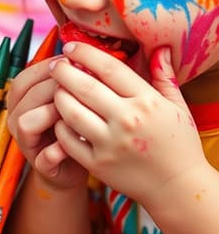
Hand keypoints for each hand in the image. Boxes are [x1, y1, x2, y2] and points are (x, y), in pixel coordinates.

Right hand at [7, 56, 87, 190]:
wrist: (76, 164)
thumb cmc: (74, 124)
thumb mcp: (69, 98)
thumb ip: (68, 80)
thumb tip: (82, 57)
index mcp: (22, 100)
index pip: (24, 77)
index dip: (46, 67)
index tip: (72, 62)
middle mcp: (17, 119)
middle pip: (25, 94)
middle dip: (54, 86)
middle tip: (80, 85)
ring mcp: (26, 144)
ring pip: (25, 122)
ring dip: (52, 113)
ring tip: (77, 111)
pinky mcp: (40, 166)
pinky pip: (43, 157)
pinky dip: (59, 149)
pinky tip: (77, 140)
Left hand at [49, 43, 205, 208]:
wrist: (177, 187)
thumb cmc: (178, 143)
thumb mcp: (177, 106)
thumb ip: (163, 75)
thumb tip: (159, 47)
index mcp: (146, 101)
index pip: (109, 68)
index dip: (85, 53)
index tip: (71, 46)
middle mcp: (126, 121)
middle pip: (84, 87)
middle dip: (64, 70)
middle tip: (55, 64)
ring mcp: (110, 144)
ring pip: (70, 112)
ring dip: (59, 96)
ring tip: (57, 89)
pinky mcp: (98, 165)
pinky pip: (68, 140)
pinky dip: (60, 126)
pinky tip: (62, 117)